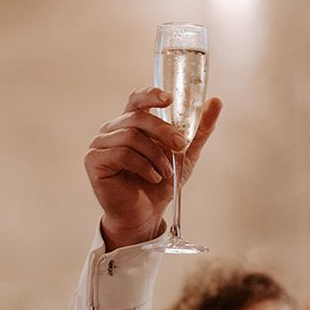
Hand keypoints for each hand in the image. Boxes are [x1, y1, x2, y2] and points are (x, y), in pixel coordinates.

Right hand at [84, 87, 222, 250]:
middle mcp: (113, 129)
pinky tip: (152, 177)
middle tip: (180, 146)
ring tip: (165, 173)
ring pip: (131, 136)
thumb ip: (198, 130)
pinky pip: (121, 154)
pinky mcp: (93, 160)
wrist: (146, 214)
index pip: (137, 99)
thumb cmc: (160, 183)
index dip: (151, 95)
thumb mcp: (185, 155)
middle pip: (138, 118)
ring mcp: (100, 143)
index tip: (169, 99)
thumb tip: (216, 102)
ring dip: (155, 156)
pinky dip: (143, 166)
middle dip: (163, 131)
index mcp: (132, 123)